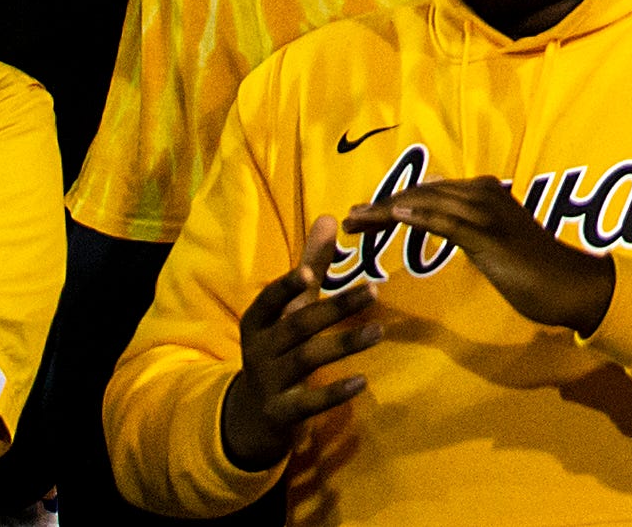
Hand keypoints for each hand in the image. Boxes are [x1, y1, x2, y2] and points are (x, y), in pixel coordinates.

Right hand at [220, 264, 379, 470]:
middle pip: (297, 326)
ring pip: (306, 360)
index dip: (286, 287)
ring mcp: (269, 382)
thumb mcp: (288, 309)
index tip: (309, 272)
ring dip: (343, 345)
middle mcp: (259, 350)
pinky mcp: (283, 412)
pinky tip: (362, 382)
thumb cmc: (278, 347)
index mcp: (258, 322)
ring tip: (379, 332)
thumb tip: (329, 216)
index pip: (268, 300)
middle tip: (375, 291)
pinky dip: (334, 393)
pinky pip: (308, 403)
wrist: (251, 415)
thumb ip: (310, 266)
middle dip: (334, 308)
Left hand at [349, 175, 615, 333]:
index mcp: (486, 195)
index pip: (428, 193)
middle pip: (422, 193)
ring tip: (356, 219)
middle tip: (348, 220)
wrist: (572, 285)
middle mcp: (485, 196)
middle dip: (381, 204)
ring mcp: (488, 214)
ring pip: (428, 203)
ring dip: (387, 209)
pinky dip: (419, 215)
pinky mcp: (490, 236)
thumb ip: (473, 233)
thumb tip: (446, 227)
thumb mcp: (498, 246)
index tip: (362, 217)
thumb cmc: (536, 271)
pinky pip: (448, 222)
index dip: (392, 202)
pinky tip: (395, 215)